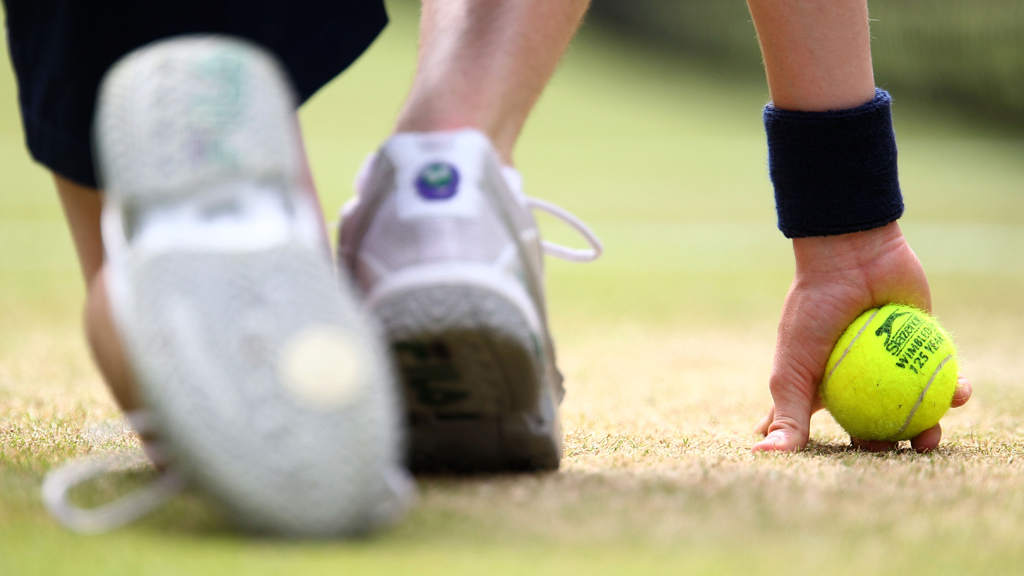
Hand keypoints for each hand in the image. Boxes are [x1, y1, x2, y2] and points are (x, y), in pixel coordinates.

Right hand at [752, 222, 972, 452]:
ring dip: (927, 426)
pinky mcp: (922, 343)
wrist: (853, 257)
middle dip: (887, 443)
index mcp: (821, 382)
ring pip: (912, 404)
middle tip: (897, 450)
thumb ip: (788, 415)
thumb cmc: (813, 311)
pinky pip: (942, 373)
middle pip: (874, 422)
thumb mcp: (792, 370)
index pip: (820, 424)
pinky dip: (953, 387)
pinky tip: (959, 394)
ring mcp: (891, 360)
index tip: (830, 467)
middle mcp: (856, 374)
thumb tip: (764, 455)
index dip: (826, 448)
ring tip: (931, 436)